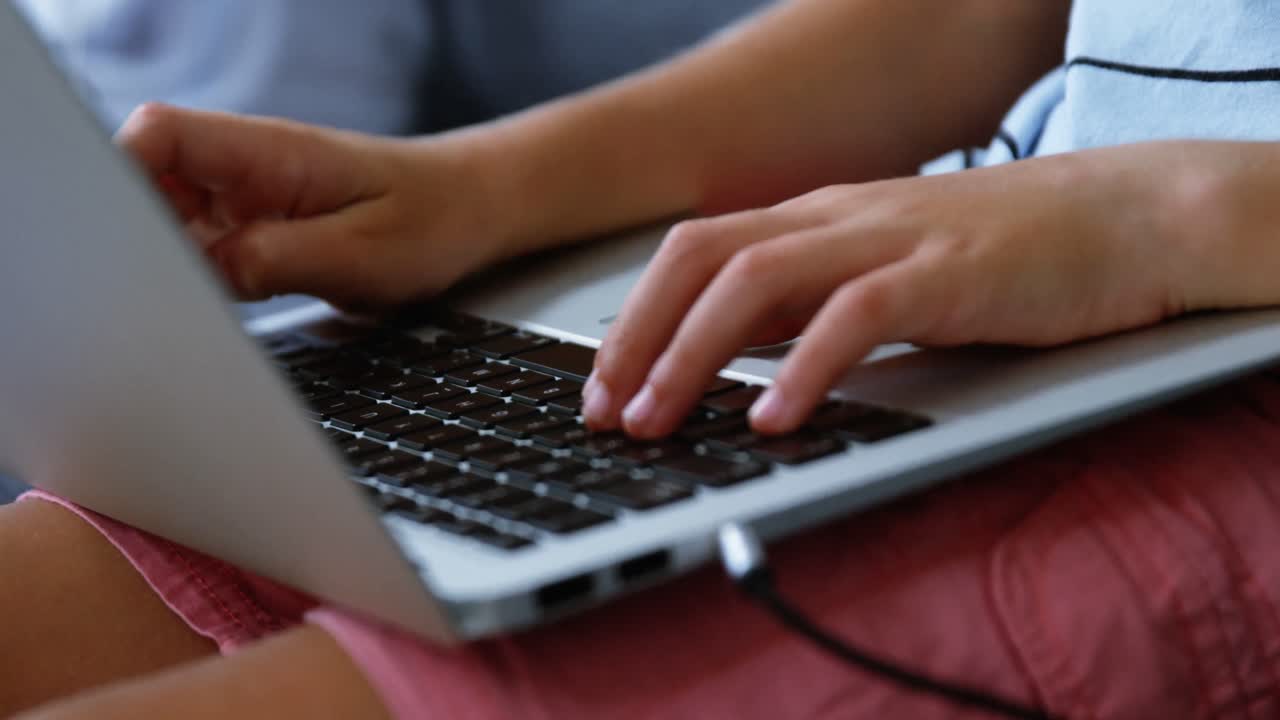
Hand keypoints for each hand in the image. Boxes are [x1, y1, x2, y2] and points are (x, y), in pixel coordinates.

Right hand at [115, 104, 508, 311]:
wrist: (469, 212)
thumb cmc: (430, 221)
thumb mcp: (359, 254)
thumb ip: (277, 259)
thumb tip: (205, 269)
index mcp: (266, 152)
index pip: (158, 136)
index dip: (121, 176)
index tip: (121, 236)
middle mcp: (245, 168)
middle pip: (147, 183)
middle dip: (142, 235)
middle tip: (178, 287)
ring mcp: (247, 198)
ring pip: (169, 223)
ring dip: (174, 263)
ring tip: (218, 296)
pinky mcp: (256, 229)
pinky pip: (204, 250)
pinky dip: (202, 278)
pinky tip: (231, 302)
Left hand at [584, 141, 1274, 438]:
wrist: (1125, 216)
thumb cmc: (1005, 256)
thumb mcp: (887, 274)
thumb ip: (814, 305)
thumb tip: (739, 358)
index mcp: (818, 219)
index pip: (697, 252)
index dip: (635, 316)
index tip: (602, 386)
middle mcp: (838, 218)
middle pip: (704, 259)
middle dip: (638, 337)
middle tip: (604, 413)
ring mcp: (891, 238)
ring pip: (759, 280)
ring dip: (693, 355)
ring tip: (658, 421)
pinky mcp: (949, 272)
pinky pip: (856, 314)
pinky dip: (803, 366)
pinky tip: (773, 420)